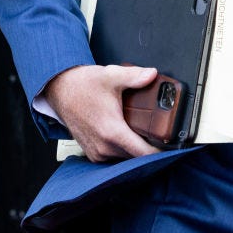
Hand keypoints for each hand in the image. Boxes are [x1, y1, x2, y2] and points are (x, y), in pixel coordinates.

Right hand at [45, 63, 160, 161]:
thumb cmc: (82, 85)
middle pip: (136, 157)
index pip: (142, 153)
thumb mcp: (111, 75)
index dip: (160, 152)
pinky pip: (114, 157)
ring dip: (135, 148)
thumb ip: (134, 76)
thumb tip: (152, 75)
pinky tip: (128, 135)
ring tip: (144, 132)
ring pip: (125, 158)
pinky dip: (123, 149)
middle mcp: (104, 147)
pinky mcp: (93, 153)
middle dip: (150, 147)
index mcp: (111, 132)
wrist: (60, 90)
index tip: (172, 147)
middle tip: (161, 133)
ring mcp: (97, 152)